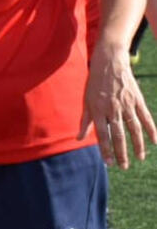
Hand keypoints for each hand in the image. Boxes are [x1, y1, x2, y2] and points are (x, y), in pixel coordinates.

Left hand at [81, 41, 156, 167]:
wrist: (109, 62)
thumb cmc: (94, 83)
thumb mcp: (85, 101)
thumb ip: (84, 121)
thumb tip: (79, 138)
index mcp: (98, 110)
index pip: (102, 135)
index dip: (105, 150)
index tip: (108, 163)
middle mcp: (112, 109)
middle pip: (119, 135)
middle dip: (121, 152)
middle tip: (123, 166)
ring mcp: (127, 104)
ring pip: (134, 129)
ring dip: (137, 145)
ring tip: (139, 158)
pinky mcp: (137, 99)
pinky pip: (146, 117)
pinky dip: (152, 130)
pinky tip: (155, 141)